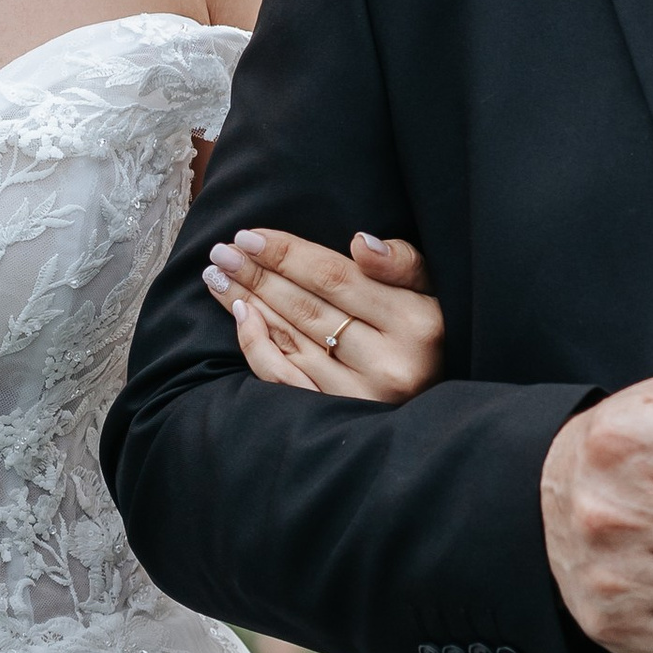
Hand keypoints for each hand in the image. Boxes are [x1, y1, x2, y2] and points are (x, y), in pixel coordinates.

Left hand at [204, 228, 440, 401]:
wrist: (433, 410)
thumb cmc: (428, 335)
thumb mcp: (432, 292)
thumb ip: (402, 263)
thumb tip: (360, 243)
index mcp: (415, 324)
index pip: (334, 279)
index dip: (286, 254)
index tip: (248, 236)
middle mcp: (387, 363)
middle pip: (306, 308)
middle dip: (257, 275)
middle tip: (221, 252)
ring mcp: (359, 396)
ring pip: (290, 340)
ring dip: (248, 302)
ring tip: (219, 275)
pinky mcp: (336, 417)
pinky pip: (284, 380)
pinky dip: (257, 347)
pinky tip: (240, 316)